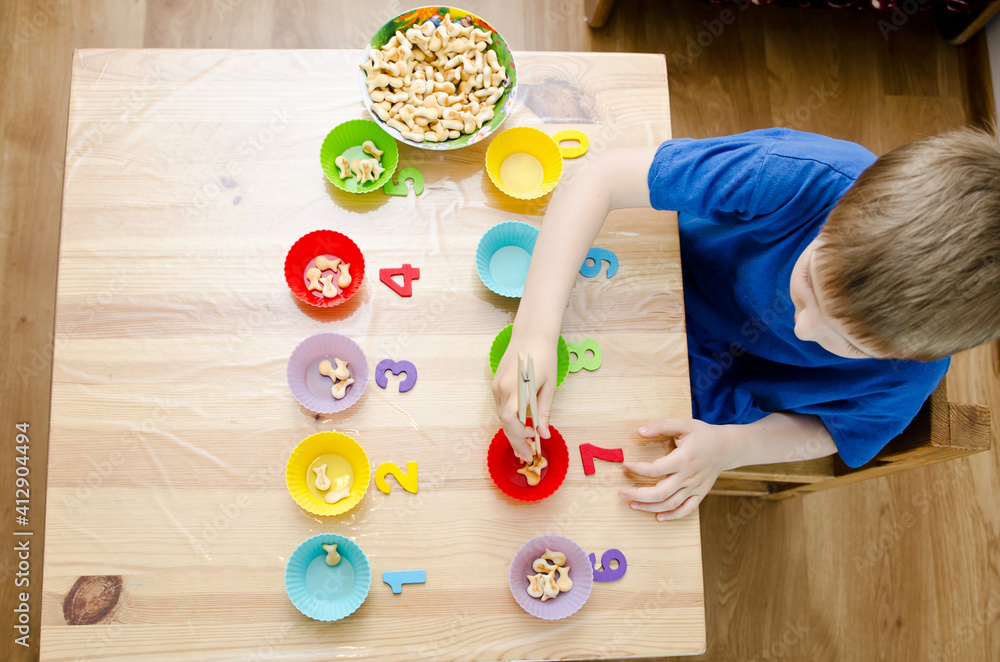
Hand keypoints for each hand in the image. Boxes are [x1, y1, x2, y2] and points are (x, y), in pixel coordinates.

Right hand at [491, 331, 556, 461]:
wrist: (531, 333)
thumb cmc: (544, 357)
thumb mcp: (549, 385)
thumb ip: (544, 410)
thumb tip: (544, 434)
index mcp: (517, 388)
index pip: (510, 420)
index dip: (520, 435)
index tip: (534, 440)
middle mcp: (502, 388)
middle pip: (504, 422)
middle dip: (516, 441)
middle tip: (527, 456)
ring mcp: (496, 386)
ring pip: (501, 416)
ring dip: (512, 432)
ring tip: (524, 446)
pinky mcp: (496, 383)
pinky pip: (501, 407)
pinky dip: (509, 420)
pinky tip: (519, 426)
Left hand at [619, 418, 736, 520]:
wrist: (728, 447)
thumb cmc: (703, 434)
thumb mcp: (683, 424)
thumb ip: (661, 426)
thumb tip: (640, 431)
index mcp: (683, 459)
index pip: (655, 469)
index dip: (637, 469)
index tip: (624, 466)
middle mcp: (689, 476)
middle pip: (660, 492)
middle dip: (637, 495)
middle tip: (621, 493)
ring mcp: (695, 488)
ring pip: (670, 504)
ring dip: (649, 507)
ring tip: (632, 504)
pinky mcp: (700, 494)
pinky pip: (686, 510)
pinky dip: (672, 516)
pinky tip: (658, 517)